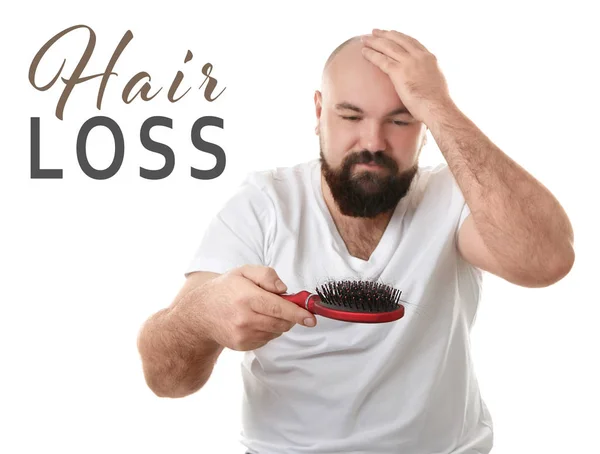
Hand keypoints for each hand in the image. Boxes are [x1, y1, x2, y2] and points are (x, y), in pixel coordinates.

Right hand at [188, 265, 316, 350]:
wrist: (199, 314)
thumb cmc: (225, 290)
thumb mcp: (243, 271)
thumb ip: (266, 275)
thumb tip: (284, 289)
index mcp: (247, 297)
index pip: (279, 308)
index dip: (298, 313)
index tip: (311, 318)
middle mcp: (245, 319)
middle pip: (282, 323)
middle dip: (290, 316)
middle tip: (285, 306)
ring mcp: (243, 335)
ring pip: (276, 332)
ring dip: (278, 323)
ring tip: (261, 311)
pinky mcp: (242, 346)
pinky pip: (266, 339)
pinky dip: (268, 330)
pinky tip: (254, 321)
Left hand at [360, 28, 453, 123]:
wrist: (437, 107)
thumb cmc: (437, 103)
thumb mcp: (435, 82)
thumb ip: (427, 75)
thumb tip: (422, 80)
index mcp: (429, 58)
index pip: (411, 42)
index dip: (399, 37)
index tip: (390, 34)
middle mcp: (419, 56)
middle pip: (398, 40)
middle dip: (384, 34)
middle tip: (374, 32)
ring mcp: (409, 63)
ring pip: (388, 47)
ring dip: (374, 41)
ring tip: (364, 39)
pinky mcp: (399, 72)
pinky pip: (382, 60)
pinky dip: (371, 54)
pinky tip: (363, 52)